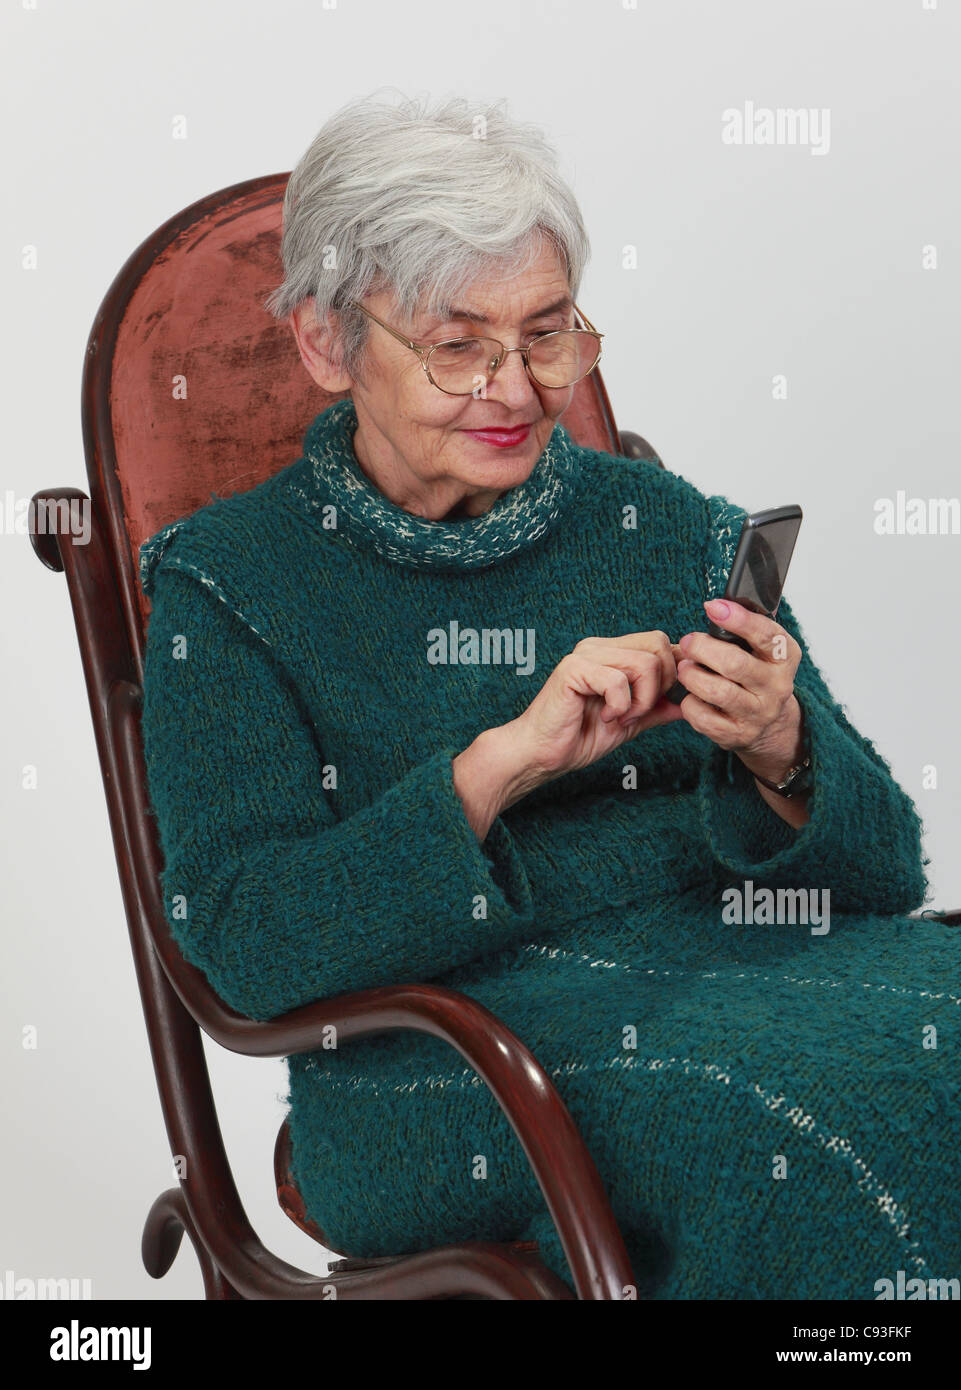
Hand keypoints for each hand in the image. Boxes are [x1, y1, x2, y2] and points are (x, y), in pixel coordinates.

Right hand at [502, 631, 686, 794]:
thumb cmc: (578, 738)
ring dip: (641, 700)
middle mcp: (600, 647)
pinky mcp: (573, 668)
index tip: (662, 702)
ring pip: (645, 662)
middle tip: (640, 712)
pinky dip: (620, 706)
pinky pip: (618, 681)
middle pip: (659, 644)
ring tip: (621, 717)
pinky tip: (605, 717)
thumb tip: (685, 705)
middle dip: (662, 684)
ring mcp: (586, 654)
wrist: (543, 754)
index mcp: (613, 653)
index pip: (660, 643)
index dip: (673, 672)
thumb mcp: (629, 723)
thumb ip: (655, 709)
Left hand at [672, 599, 805, 782]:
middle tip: (688, 642)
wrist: (770, 725)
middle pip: (735, 664)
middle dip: (703, 648)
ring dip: (692, 675)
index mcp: (785, 657)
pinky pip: (704, 718)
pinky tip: (691, 695)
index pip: (766, 635)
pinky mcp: (737, 735)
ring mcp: (758, 713)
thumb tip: (715, 607)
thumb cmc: (757, 675)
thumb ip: (745, 630)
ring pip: (718, 692)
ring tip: (684, 668)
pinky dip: (690, 703)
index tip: (713, 606)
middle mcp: (776, 686)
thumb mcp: (762, 649)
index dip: (738, 619)